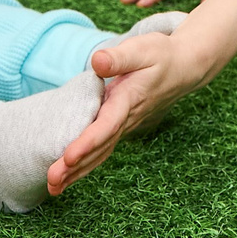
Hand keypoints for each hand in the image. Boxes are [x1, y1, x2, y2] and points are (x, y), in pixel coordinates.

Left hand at [48, 29, 212, 194]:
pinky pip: (102, 149)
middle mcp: (126, 118)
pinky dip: (85, 165)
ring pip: (101, 153)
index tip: (68, 157)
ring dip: (78, 172)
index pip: (106, 125)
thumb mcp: (142, 49)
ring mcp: (124, 125)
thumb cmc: (161, 55)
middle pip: (100, 147)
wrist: (184, 68)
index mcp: (128, 99)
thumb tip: (97, 61)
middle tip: (52, 183)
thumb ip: (119, 57)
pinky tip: (69, 176)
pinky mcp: (120, 126)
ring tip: (53, 188)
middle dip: (75, 167)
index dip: (87, 142)